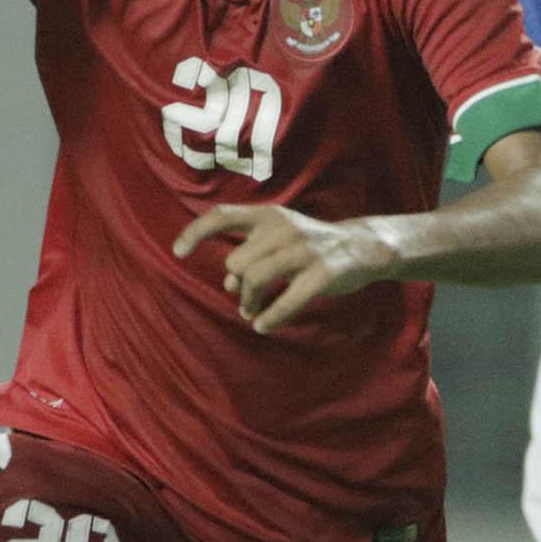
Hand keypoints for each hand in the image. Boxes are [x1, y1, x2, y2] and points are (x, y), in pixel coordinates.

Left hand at [172, 204, 395, 333]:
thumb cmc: (309, 246)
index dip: (195, 232)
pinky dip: (271, 316)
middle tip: (247, 301)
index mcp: (267, 216)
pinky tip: (263, 325)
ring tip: (253, 313)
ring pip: (254, 280)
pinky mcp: (324, 273)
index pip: (222, 216)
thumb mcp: (276, 241)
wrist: (363, 247)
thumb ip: (248, 256)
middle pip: (236, 264)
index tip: (178, 252)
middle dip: (237, 288)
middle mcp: (283, 227)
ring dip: (249, 302)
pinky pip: (287, 299)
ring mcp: (304, 249)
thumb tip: (227, 284)